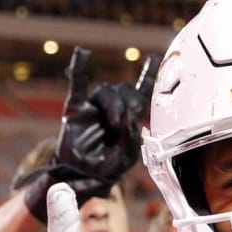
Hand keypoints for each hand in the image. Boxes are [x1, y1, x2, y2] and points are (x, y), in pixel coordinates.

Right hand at [20, 48, 158, 221]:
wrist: (82, 178)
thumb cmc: (106, 168)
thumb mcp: (128, 157)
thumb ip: (133, 139)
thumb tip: (129, 121)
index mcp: (128, 118)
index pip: (141, 92)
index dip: (148, 75)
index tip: (156, 58)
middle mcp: (112, 109)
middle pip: (125, 90)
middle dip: (129, 104)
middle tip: (126, 122)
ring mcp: (94, 108)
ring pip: (107, 91)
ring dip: (114, 105)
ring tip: (115, 123)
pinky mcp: (76, 109)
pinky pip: (78, 85)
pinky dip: (81, 69)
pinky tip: (84, 53)